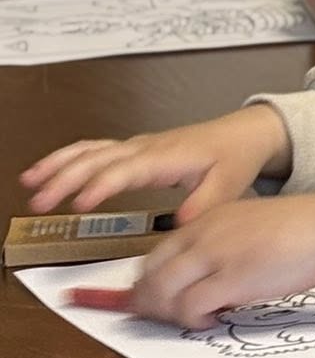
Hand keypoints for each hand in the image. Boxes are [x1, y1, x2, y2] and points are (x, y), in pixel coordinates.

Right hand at [20, 106, 291, 220]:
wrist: (242, 134)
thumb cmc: (233, 158)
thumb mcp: (228, 185)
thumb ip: (204, 205)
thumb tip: (181, 224)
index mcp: (165, 158)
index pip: (125, 171)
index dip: (101, 186)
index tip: (80, 205)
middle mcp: (144, 149)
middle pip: (97, 159)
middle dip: (65, 178)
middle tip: (41, 202)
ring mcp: (136, 146)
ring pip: (89, 151)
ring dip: (58, 164)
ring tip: (30, 182)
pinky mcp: (132, 149)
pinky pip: (93, 148)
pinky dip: (67, 157)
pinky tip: (45, 170)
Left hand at [124, 182, 314, 328]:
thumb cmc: (300, 228)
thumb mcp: (249, 226)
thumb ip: (222, 245)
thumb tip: (207, 279)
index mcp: (205, 221)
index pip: (155, 254)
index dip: (143, 283)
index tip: (139, 300)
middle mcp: (201, 236)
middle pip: (150, 275)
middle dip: (146, 303)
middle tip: (160, 320)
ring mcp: (214, 257)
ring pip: (163, 292)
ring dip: (167, 314)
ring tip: (188, 321)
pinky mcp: (231, 278)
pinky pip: (190, 306)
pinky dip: (191, 319)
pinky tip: (208, 320)